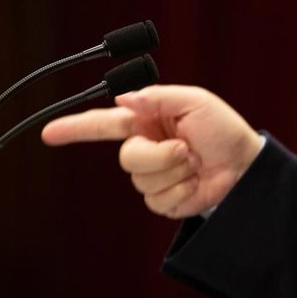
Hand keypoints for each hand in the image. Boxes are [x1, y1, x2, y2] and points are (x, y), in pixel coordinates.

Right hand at [41, 85, 264, 218]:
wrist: (247, 165)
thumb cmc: (224, 129)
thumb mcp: (195, 101)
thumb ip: (158, 97)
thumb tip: (123, 99)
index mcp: (147, 121)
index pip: (104, 124)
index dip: (76, 128)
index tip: (49, 132)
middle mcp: (146, 147)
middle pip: (127, 158)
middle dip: (158, 156)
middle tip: (186, 149)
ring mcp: (154, 175)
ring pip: (141, 181)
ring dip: (174, 172)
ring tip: (194, 162)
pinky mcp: (164, 200)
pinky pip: (157, 200)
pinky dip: (180, 190)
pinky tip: (195, 182)